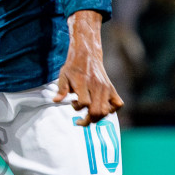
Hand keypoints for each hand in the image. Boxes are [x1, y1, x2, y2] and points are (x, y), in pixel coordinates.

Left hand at [54, 11, 122, 125]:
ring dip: (98, 117)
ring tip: (90, 115)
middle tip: (81, 120)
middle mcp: (96, 86)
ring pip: (106, 111)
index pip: (84, 103)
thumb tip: (56, 100)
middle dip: (88, 120)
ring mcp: (106, 88)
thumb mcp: (63, 76)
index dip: (78, 108)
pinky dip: (111, 110)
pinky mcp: (112, 89)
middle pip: (96, 111)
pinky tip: (102, 108)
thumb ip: (61, 89)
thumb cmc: (73, 67)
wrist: (87, 54)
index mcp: (83, 83)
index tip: (73, 104)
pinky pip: (118, 104)